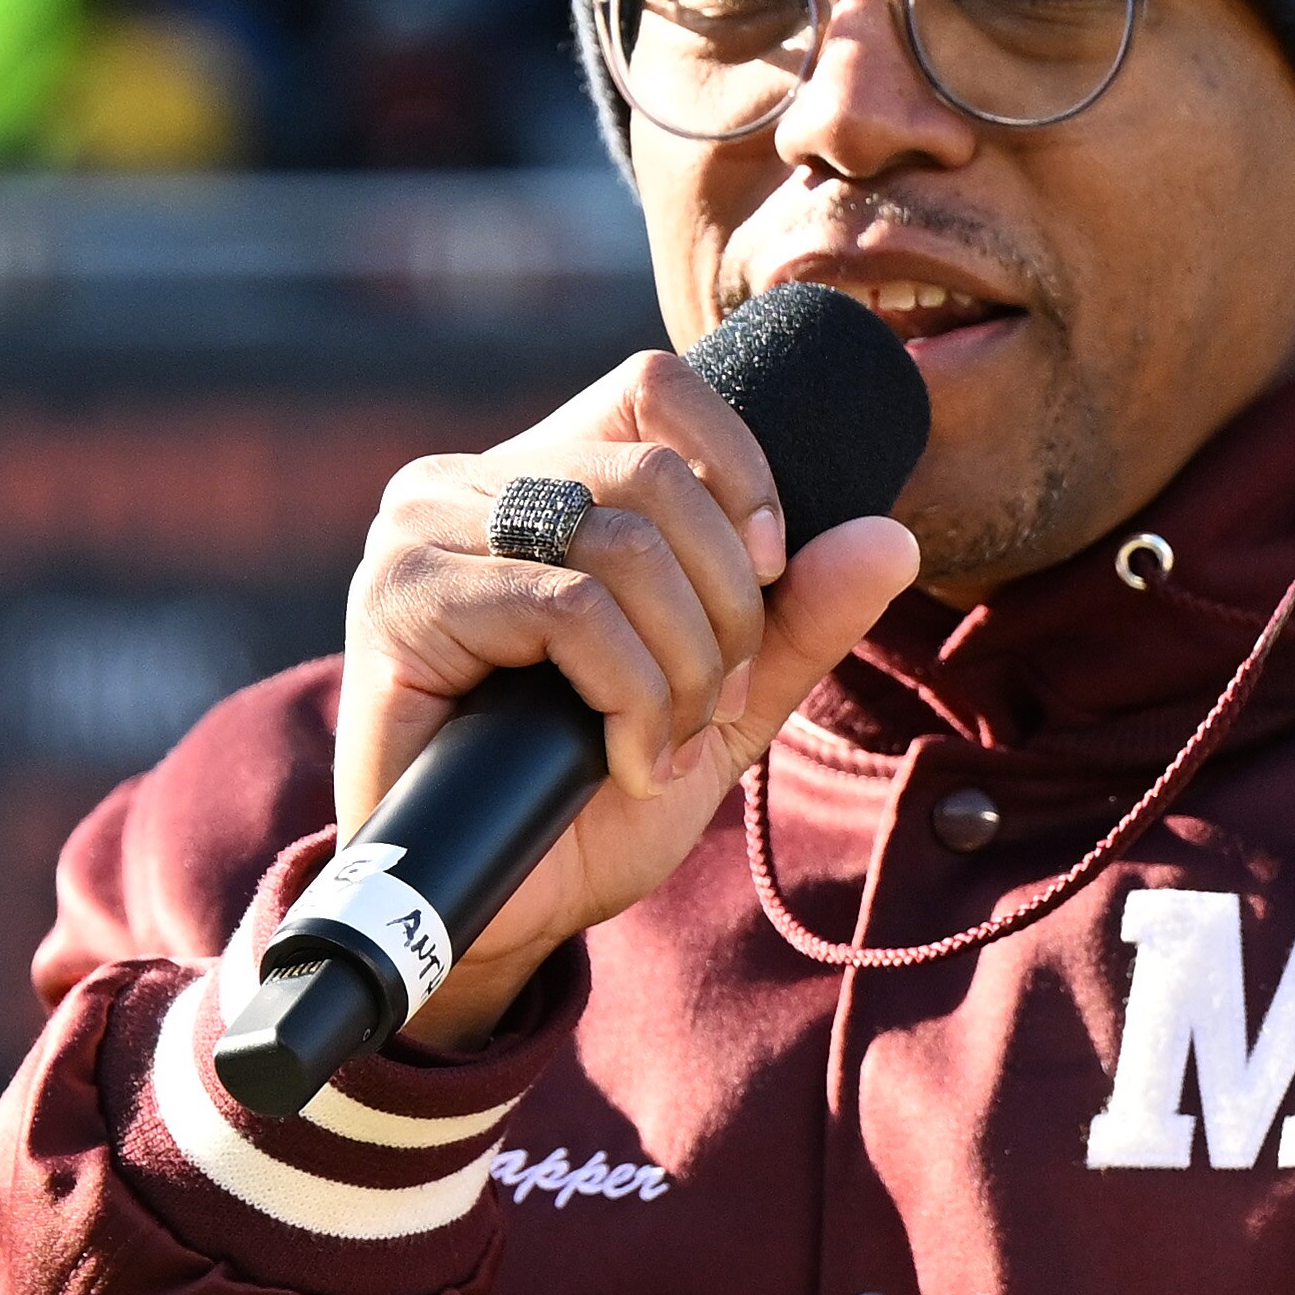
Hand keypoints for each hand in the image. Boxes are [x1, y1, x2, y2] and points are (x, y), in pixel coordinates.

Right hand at [336, 351, 921, 1051]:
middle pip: (656, 478)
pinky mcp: (401, 599)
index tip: (769, 574)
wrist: (491, 907)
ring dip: (682, 665)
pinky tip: (622, 760)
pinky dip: (631, 696)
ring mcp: (422, 533)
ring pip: (621, 543)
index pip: (655, 387)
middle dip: (726, 607)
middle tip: (714, 705)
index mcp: (537, 477)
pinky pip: (570, 610)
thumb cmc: (585, 801)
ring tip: (665, 743)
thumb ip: (796, 619)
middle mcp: (467, 483)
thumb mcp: (718, 702)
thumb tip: (893, 537)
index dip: (739, 470)